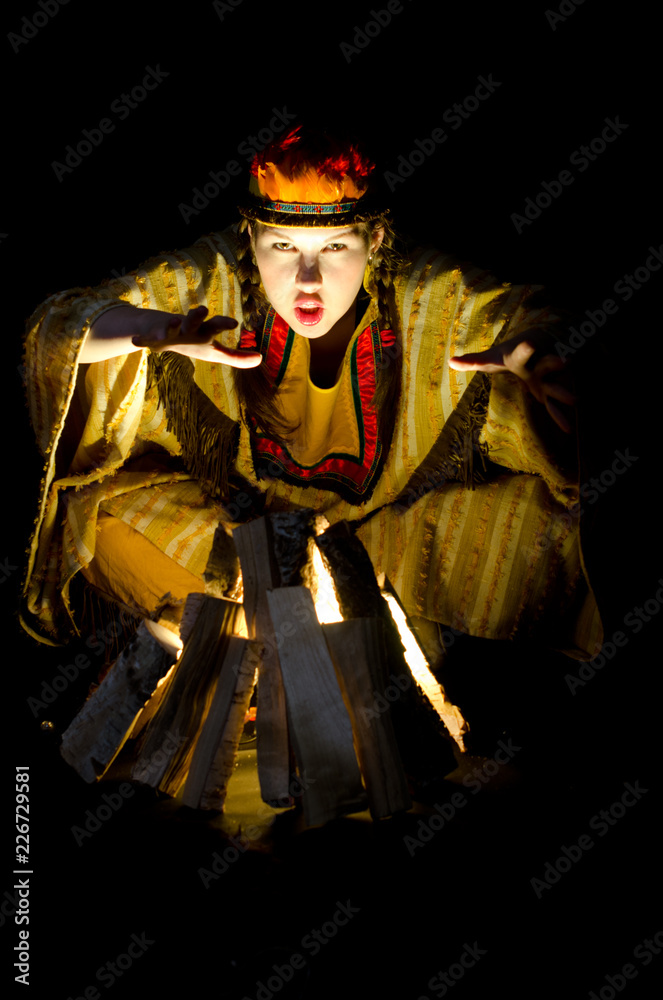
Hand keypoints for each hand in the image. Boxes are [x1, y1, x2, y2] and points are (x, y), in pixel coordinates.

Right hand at [132, 306, 261, 367]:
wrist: (158, 331)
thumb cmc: (190, 341)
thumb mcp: (212, 351)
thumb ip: (236, 357)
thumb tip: (260, 359)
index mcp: (202, 331)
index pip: (215, 325)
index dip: (223, 323)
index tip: (234, 322)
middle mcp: (187, 327)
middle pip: (194, 319)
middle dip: (197, 315)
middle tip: (204, 309)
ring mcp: (168, 329)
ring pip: (170, 324)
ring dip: (172, 323)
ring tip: (173, 321)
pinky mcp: (151, 335)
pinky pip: (146, 337)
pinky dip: (141, 339)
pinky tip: (136, 341)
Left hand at [449, 332, 574, 432]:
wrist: (535, 345)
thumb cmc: (509, 355)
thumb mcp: (491, 358)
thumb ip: (473, 361)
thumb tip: (451, 361)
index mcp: (521, 358)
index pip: (522, 353)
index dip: (525, 349)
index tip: (530, 343)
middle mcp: (537, 366)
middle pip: (547, 364)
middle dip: (555, 364)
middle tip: (567, 360)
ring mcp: (546, 380)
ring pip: (556, 386)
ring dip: (564, 392)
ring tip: (575, 400)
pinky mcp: (549, 393)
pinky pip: (555, 407)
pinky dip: (560, 417)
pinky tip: (568, 430)